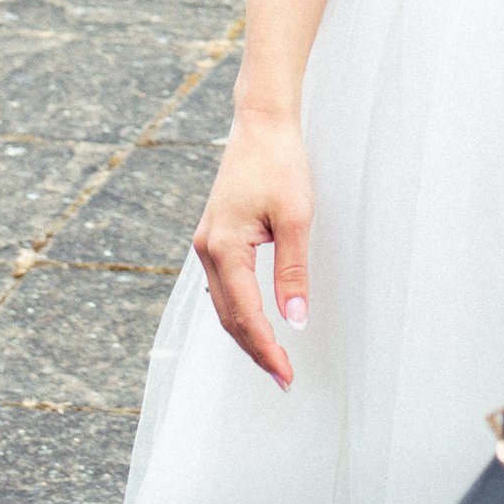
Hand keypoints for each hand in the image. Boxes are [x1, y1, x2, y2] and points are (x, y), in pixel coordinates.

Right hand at [195, 108, 312, 387]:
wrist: (260, 124)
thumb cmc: (279, 163)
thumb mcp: (295, 217)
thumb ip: (293, 272)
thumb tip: (296, 320)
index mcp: (224, 248)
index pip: (245, 315)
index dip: (266, 349)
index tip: (287, 375)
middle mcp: (208, 250)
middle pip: (229, 317)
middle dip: (255, 350)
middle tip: (284, 378)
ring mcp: (207, 244)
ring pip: (223, 305)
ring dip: (246, 334)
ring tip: (274, 359)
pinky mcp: (215, 238)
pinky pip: (224, 287)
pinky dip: (239, 312)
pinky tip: (256, 323)